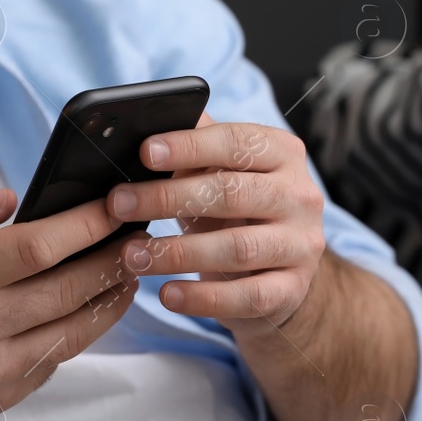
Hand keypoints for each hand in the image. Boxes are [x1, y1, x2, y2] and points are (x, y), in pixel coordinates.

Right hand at [0, 181, 139, 420]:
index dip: (85, 223)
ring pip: (74, 329)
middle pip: (68, 288)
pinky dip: (82, 328)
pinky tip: (95, 301)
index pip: (37, 248)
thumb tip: (9, 199)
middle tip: (142, 230)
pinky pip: (56, 358)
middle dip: (112, 256)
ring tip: (131, 264)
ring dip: (110, 294)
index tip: (115, 203)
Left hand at [104, 113, 325, 338]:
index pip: (236, 142)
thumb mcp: (220, 175)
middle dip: (168, 198)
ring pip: (237, 248)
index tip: (145, 153)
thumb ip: (193, 150)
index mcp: (283, 153)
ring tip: (132, 256)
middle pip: (232, 193)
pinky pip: (246, 297)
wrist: (279, 272)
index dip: (189, 146)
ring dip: (178, 253)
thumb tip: (145, 122)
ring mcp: (301, 245)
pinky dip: (203, 298)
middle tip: (119, 204)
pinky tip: (167, 295)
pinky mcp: (293, 290)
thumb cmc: (237, 212)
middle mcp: (300, 195)